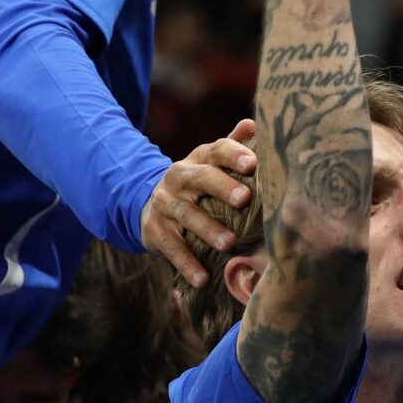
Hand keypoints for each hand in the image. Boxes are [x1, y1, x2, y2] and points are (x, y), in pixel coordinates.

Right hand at [142, 119, 257, 286]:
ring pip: (186, 215)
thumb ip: (232, 146)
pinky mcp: (155, 231)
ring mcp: (165, 205)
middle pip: (200, 178)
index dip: (234, 154)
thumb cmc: (196, 184)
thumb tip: (254, 123)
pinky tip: (202, 279)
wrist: (148, 204)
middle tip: (244, 200)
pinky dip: (186, 264)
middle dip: (222, 187)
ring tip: (229, 244)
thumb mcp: (210, 164)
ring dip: (208, 229)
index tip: (253, 163)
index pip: (216, 150)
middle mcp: (179, 178)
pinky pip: (171, 248)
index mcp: (198, 159)